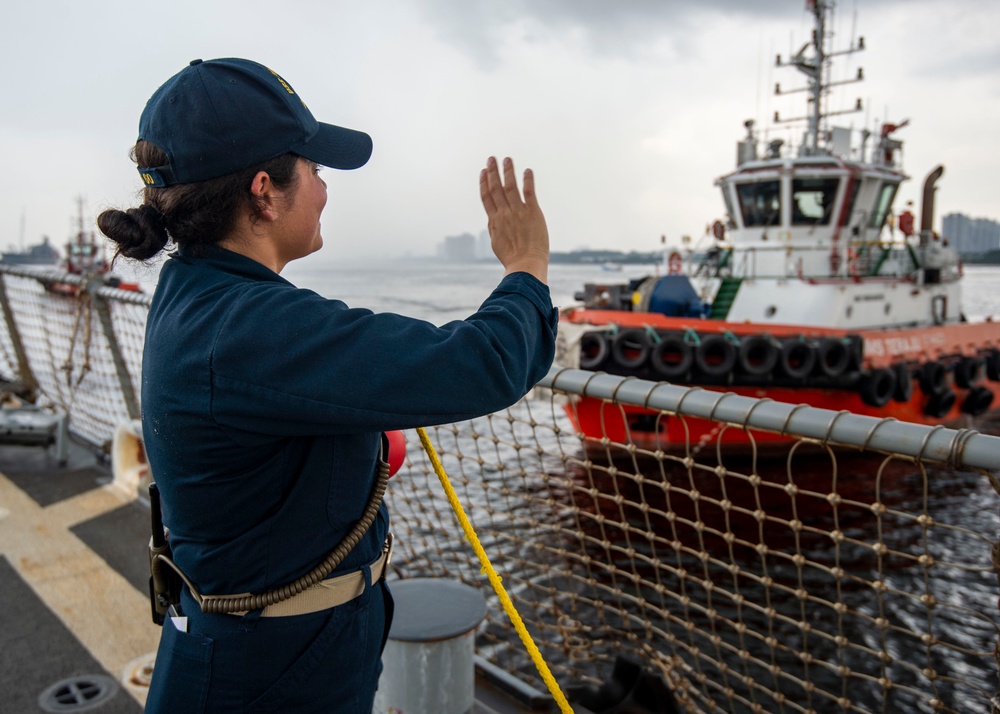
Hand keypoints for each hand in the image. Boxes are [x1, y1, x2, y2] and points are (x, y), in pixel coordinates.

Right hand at [479, 156, 549, 283]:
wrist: (525, 264)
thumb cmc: (512, 258)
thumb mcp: (497, 243)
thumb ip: (494, 228)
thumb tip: (492, 220)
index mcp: (494, 221)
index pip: (486, 197)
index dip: (484, 182)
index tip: (483, 171)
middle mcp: (504, 214)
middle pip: (496, 188)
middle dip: (493, 172)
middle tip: (491, 158)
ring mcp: (518, 212)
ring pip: (510, 186)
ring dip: (508, 171)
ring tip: (507, 159)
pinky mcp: (533, 213)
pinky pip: (529, 192)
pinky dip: (527, 180)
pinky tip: (527, 170)